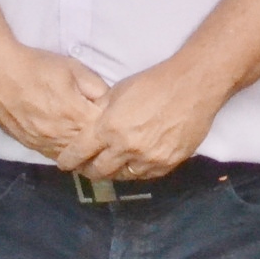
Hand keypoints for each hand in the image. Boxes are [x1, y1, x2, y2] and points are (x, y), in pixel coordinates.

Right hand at [0, 42, 108, 161]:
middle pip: (90, 148)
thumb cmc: (38, 67)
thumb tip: (110, 102)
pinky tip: (71, 145)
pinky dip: (66, 152)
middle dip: (102, 142)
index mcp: (76, 115)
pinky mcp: (30, 145)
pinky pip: (54, 155)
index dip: (114, 124)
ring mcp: (44, 143)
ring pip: (73, 157)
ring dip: (84, 152)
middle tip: (110, 135)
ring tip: (94, 144)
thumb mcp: (74, 68)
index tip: (119, 119)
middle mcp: (61, 135)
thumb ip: (97, 87)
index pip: (105, 130)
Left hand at [54, 59, 225, 179]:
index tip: (65, 163)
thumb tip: (90, 124)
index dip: (68, 160)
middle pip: (98, 171)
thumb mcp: (119, 90)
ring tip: (114, 164)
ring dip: (115, 170)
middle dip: (89, 169)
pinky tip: (137, 161)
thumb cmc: (154, 82)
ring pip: (122, 176)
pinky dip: (138, 169)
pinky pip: (146, 175)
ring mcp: (148, 158)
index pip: (78, 153)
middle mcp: (126, 148)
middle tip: (88, 166)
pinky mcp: (167, 163)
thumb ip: (101, 110)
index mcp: (109, 128)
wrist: (193, 85)